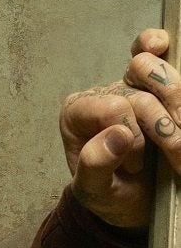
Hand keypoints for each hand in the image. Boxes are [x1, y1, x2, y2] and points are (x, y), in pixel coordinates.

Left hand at [62, 28, 180, 228]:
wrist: (137, 202)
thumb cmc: (111, 193)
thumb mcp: (96, 191)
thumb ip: (95, 166)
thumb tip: (117, 134)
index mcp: (77, 114)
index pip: (113, 107)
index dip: (133, 137)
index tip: (135, 166)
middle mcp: (102, 95)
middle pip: (138, 90)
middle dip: (164, 123)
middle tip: (175, 151)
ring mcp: (131, 87)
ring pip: (158, 74)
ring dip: (179, 106)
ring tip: (180, 139)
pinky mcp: (154, 87)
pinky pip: (155, 53)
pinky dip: (165, 53)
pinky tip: (163, 45)